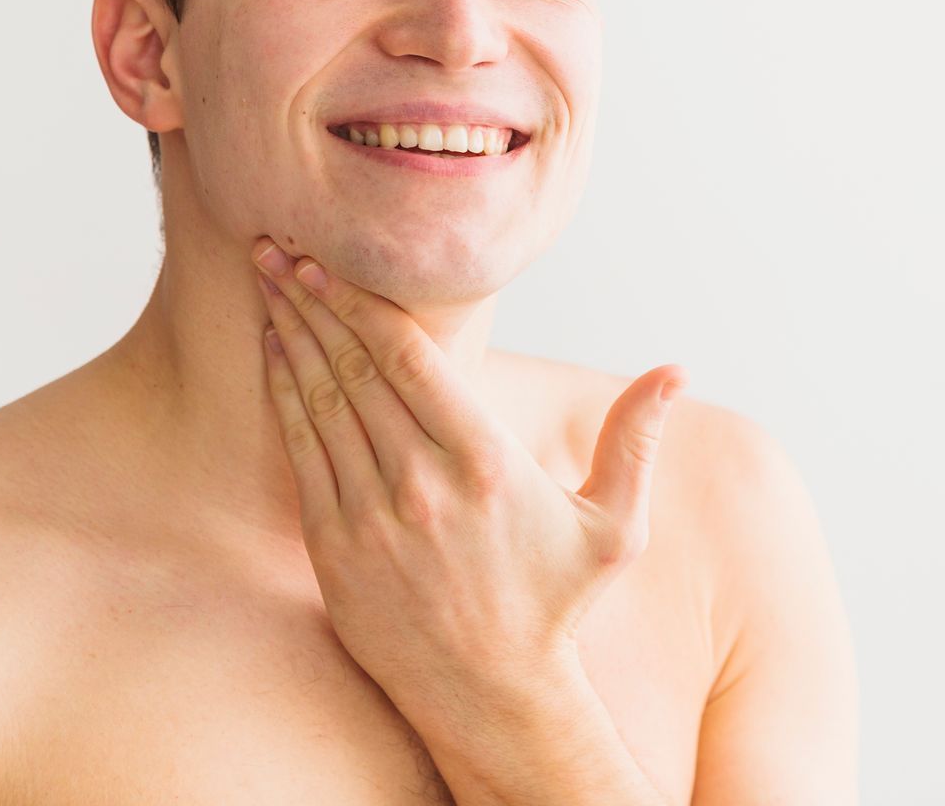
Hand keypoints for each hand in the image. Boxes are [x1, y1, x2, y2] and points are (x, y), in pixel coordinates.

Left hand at [248, 235, 686, 721]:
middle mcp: (420, 481)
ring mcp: (370, 514)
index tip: (331, 260)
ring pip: (319, 400)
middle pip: (354, 366)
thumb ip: (636, 439)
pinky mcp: (333, 547)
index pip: (410, 356)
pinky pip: (300, 453)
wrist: (490, 694)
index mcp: (484, 460)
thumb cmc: (553, 604)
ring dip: (290, 335)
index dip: (363, 301)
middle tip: (276, 250)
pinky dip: (282, 396)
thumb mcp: (615, 525)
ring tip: (267, 284)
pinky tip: (272, 354)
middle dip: (312, 300)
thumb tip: (678, 370)